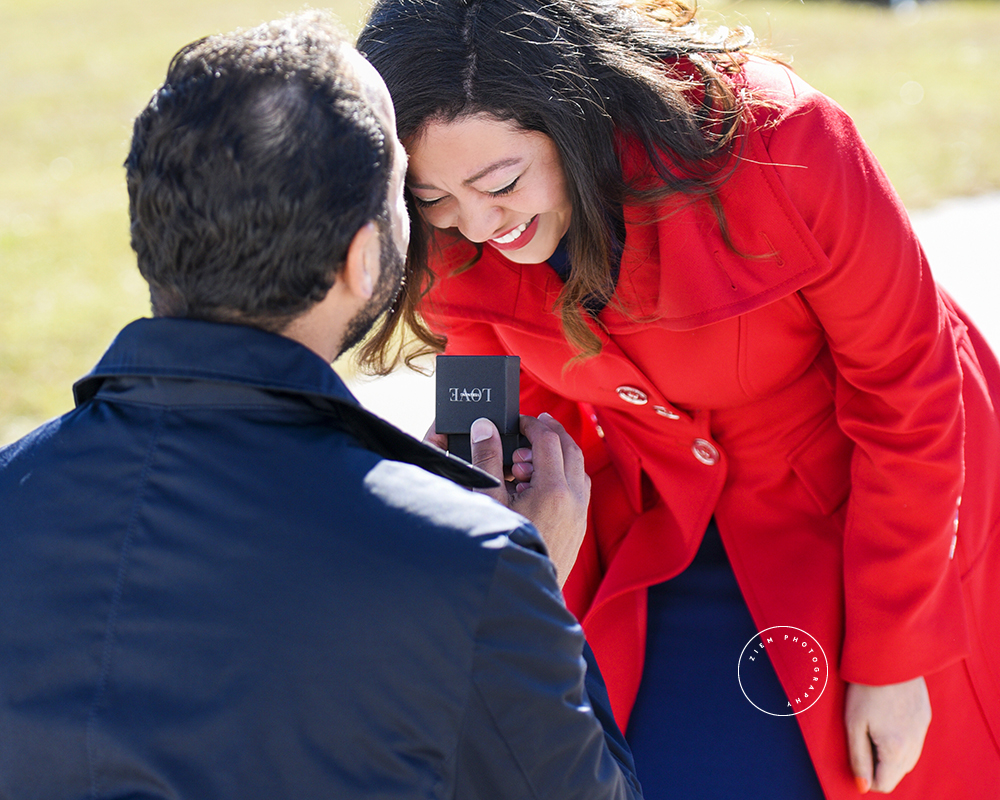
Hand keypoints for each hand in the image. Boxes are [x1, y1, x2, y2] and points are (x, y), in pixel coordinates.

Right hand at [455, 413, 589, 586]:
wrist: (521, 592)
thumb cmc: (504, 548)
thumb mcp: (490, 501)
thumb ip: (488, 460)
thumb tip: (485, 428)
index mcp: (552, 489)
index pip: (548, 440)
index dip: (532, 425)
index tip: (519, 421)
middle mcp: (573, 498)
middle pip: (571, 448)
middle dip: (552, 431)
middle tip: (533, 424)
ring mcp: (579, 513)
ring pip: (579, 468)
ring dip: (560, 453)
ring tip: (533, 454)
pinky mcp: (579, 526)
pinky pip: (579, 488)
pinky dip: (565, 473)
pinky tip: (542, 481)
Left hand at [844, 676, 931, 793]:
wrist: (890, 655)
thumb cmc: (866, 688)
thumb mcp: (853, 724)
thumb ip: (858, 758)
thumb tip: (862, 786)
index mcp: (896, 750)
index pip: (884, 784)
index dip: (867, 775)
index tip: (857, 754)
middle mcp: (915, 745)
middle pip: (896, 773)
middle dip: (878, 763)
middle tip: (864, 734)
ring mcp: (923, 730)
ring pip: (907, 758)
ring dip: (890, 751)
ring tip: (875, 723)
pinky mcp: (925, 716)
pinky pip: (914, 740)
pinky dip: (901, 737)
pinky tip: (887, 715)